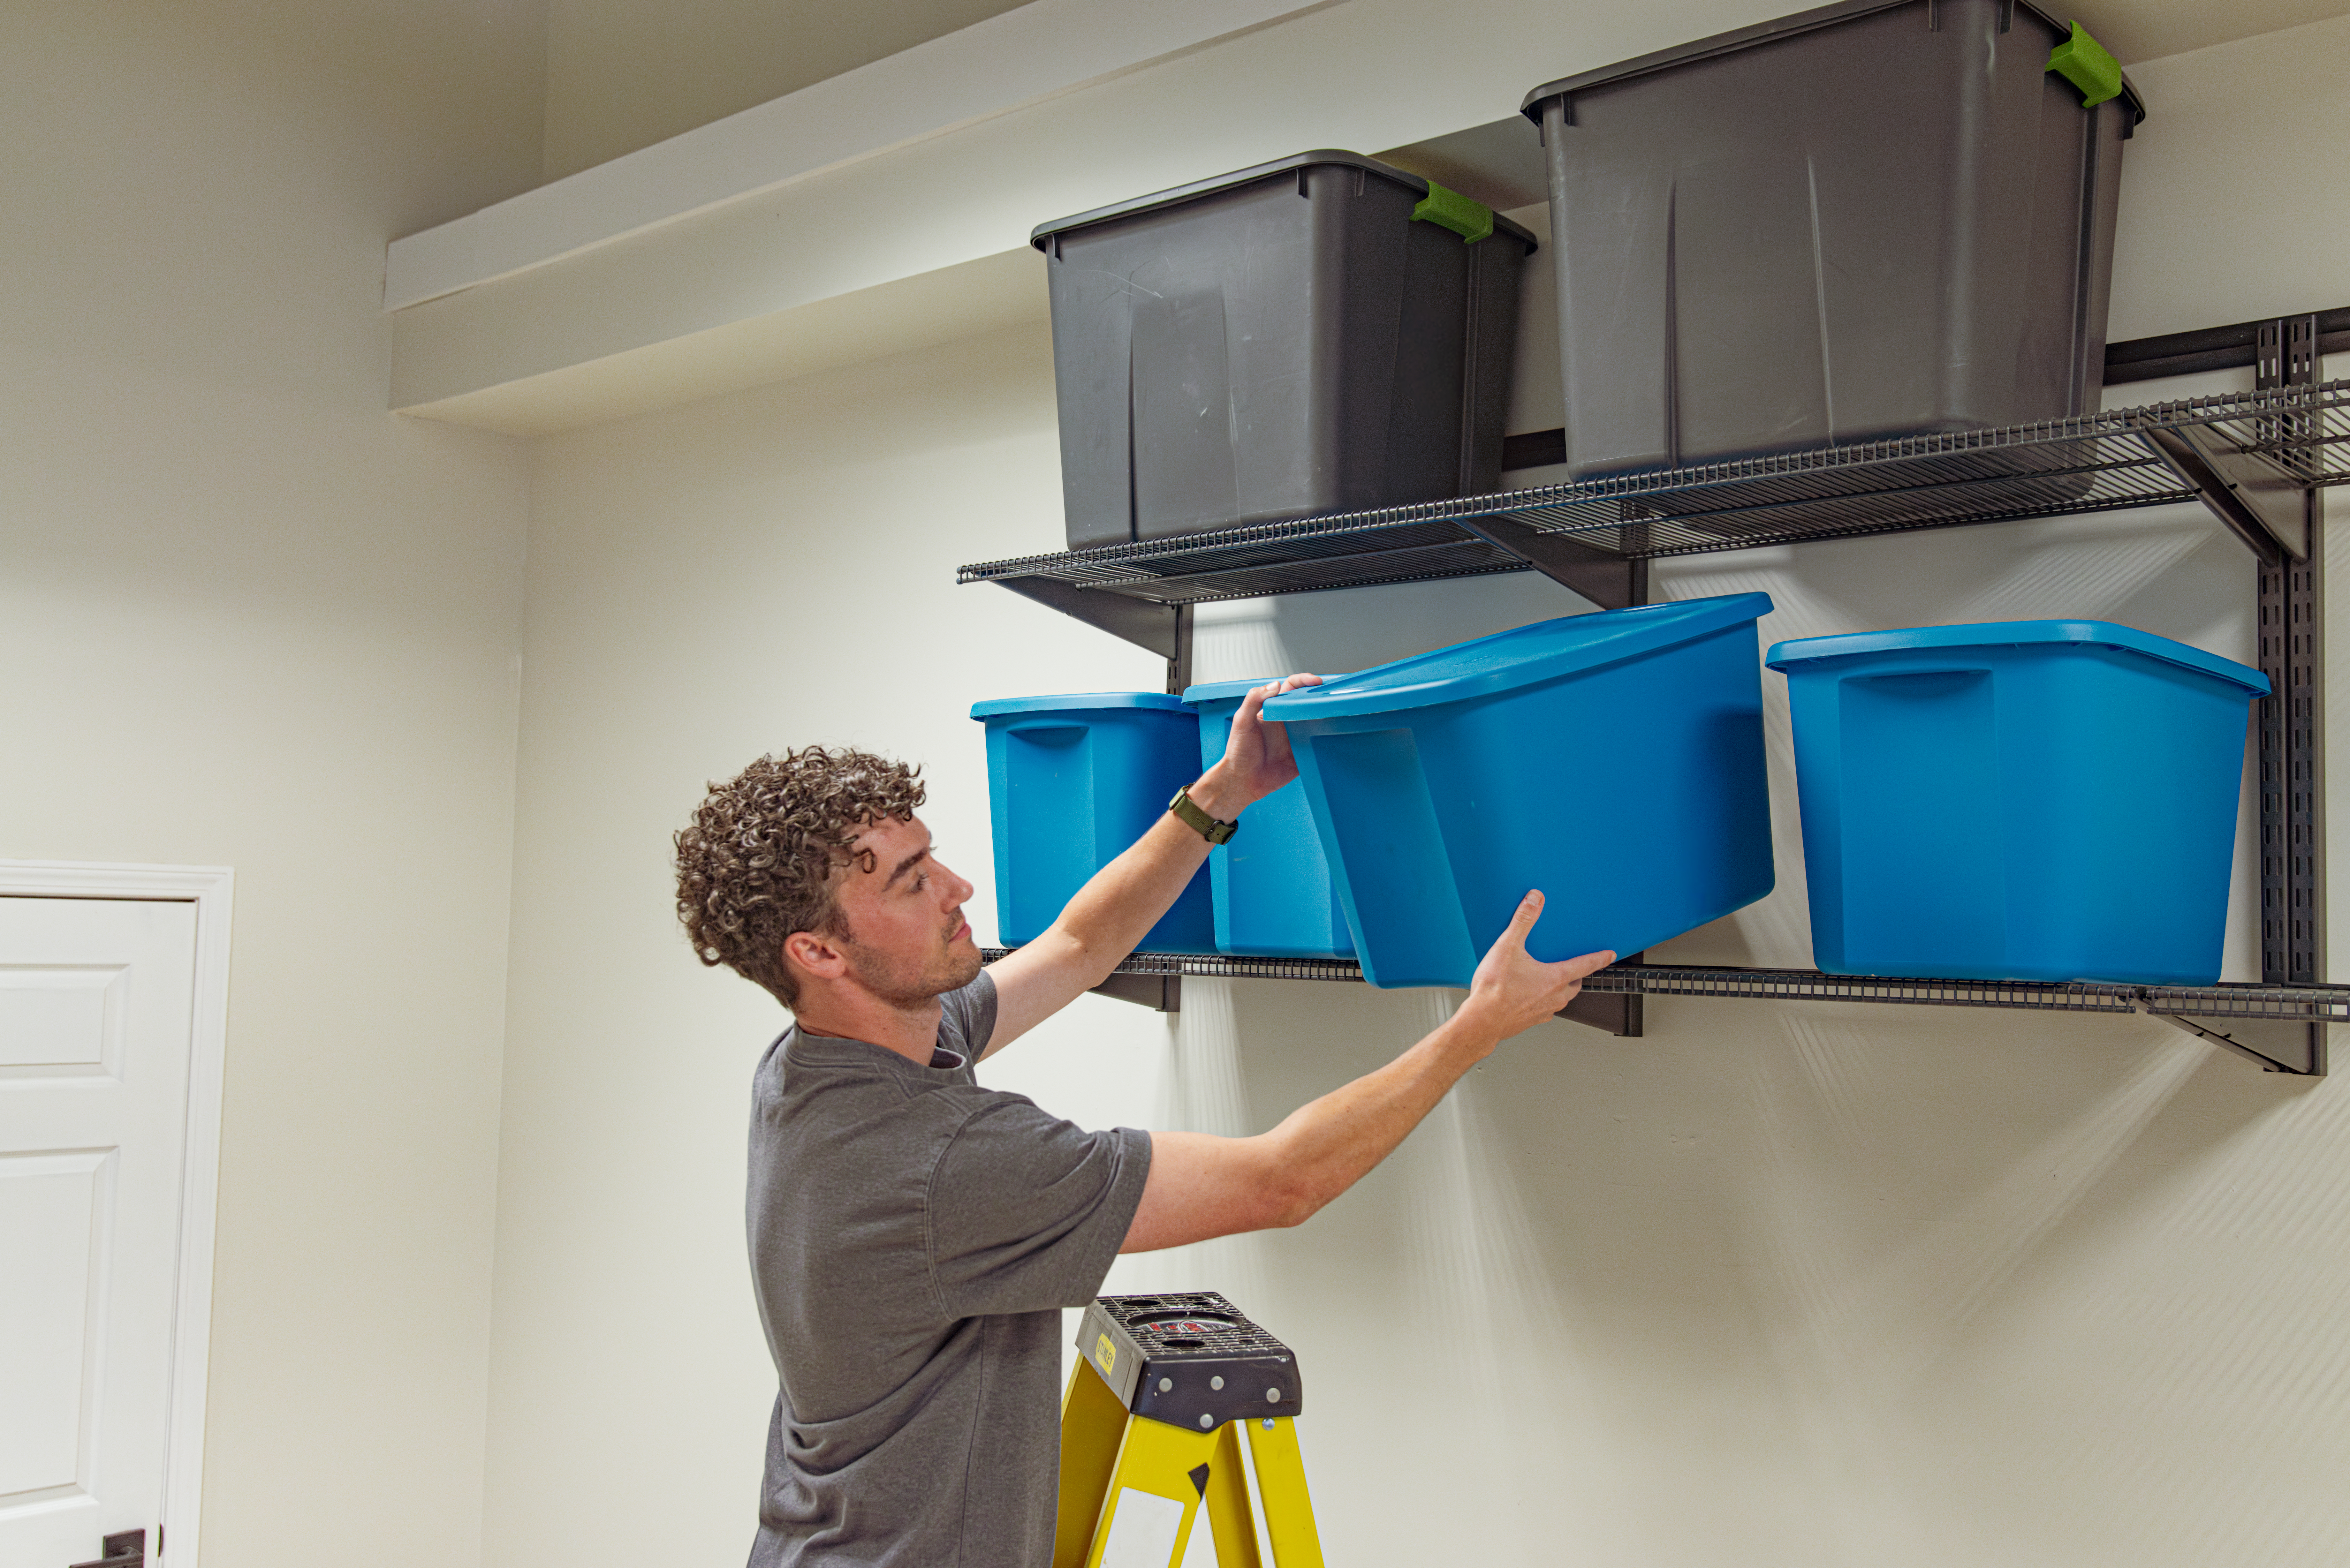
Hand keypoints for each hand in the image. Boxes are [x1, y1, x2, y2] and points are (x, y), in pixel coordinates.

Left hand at [1199, 673, 1321, 812]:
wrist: (1242, 781)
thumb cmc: (1238, 752)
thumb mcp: (1242, 722)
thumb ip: (1254, 700)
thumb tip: (1274, 685)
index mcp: (1272, 711)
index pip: (1290, 689)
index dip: (1303, 681)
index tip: (1315, 681)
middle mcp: (1286, 723)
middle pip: (1307, 703)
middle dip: (1320, 696)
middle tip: (1331, 695)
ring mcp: (1295, 739)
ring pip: (1316, 723)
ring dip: (1326, 717)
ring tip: (1336, 713)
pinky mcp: (1302, 755)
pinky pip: (1317, 746)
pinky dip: (1326, 741)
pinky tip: (1332, 737)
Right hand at [1458, 891, 1615, 1042]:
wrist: (1481, 1021)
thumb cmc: (1495, 990)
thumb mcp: (1508, 947)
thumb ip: (1523, 921)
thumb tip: (1534, 900)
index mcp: (1555, 977)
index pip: (1585, 965)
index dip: (1599, 958)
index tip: (1609, 955)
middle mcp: (1554, 996)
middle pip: (1576, 984)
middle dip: (1578, 975)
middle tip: (1576, 968)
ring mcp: (1544, 1011)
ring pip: (1562, 998)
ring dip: (1561, 989)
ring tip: (1549, 979)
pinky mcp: (1532, 1020)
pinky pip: (1546, 1009)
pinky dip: (1543, 1000)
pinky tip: (1528, 995)